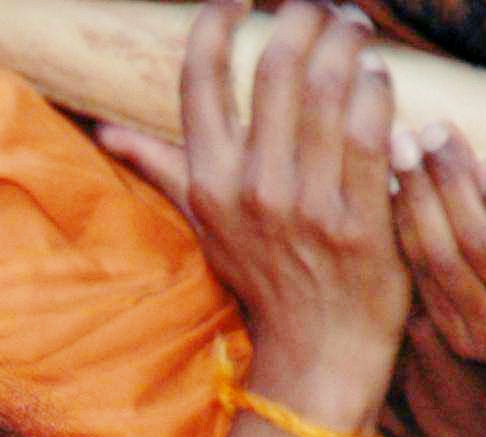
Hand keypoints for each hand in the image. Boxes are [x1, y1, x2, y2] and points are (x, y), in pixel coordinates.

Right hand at [98, 0, 407, 435]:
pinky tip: (380, 77)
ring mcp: (307, 207)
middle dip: (305, 18)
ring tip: (355, 29)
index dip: (219, 19)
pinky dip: (378, 89)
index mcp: (210, 182)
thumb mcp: (206, 226)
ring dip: (348, 41)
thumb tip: (105, 132)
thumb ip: (162, 168)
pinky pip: (371, 128)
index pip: (202, 76)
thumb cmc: (265, 279)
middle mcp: (253, 190)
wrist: (318, 353)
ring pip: (330, 87)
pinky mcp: (360, 221)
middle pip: (277, 65)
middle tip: (325, 7)